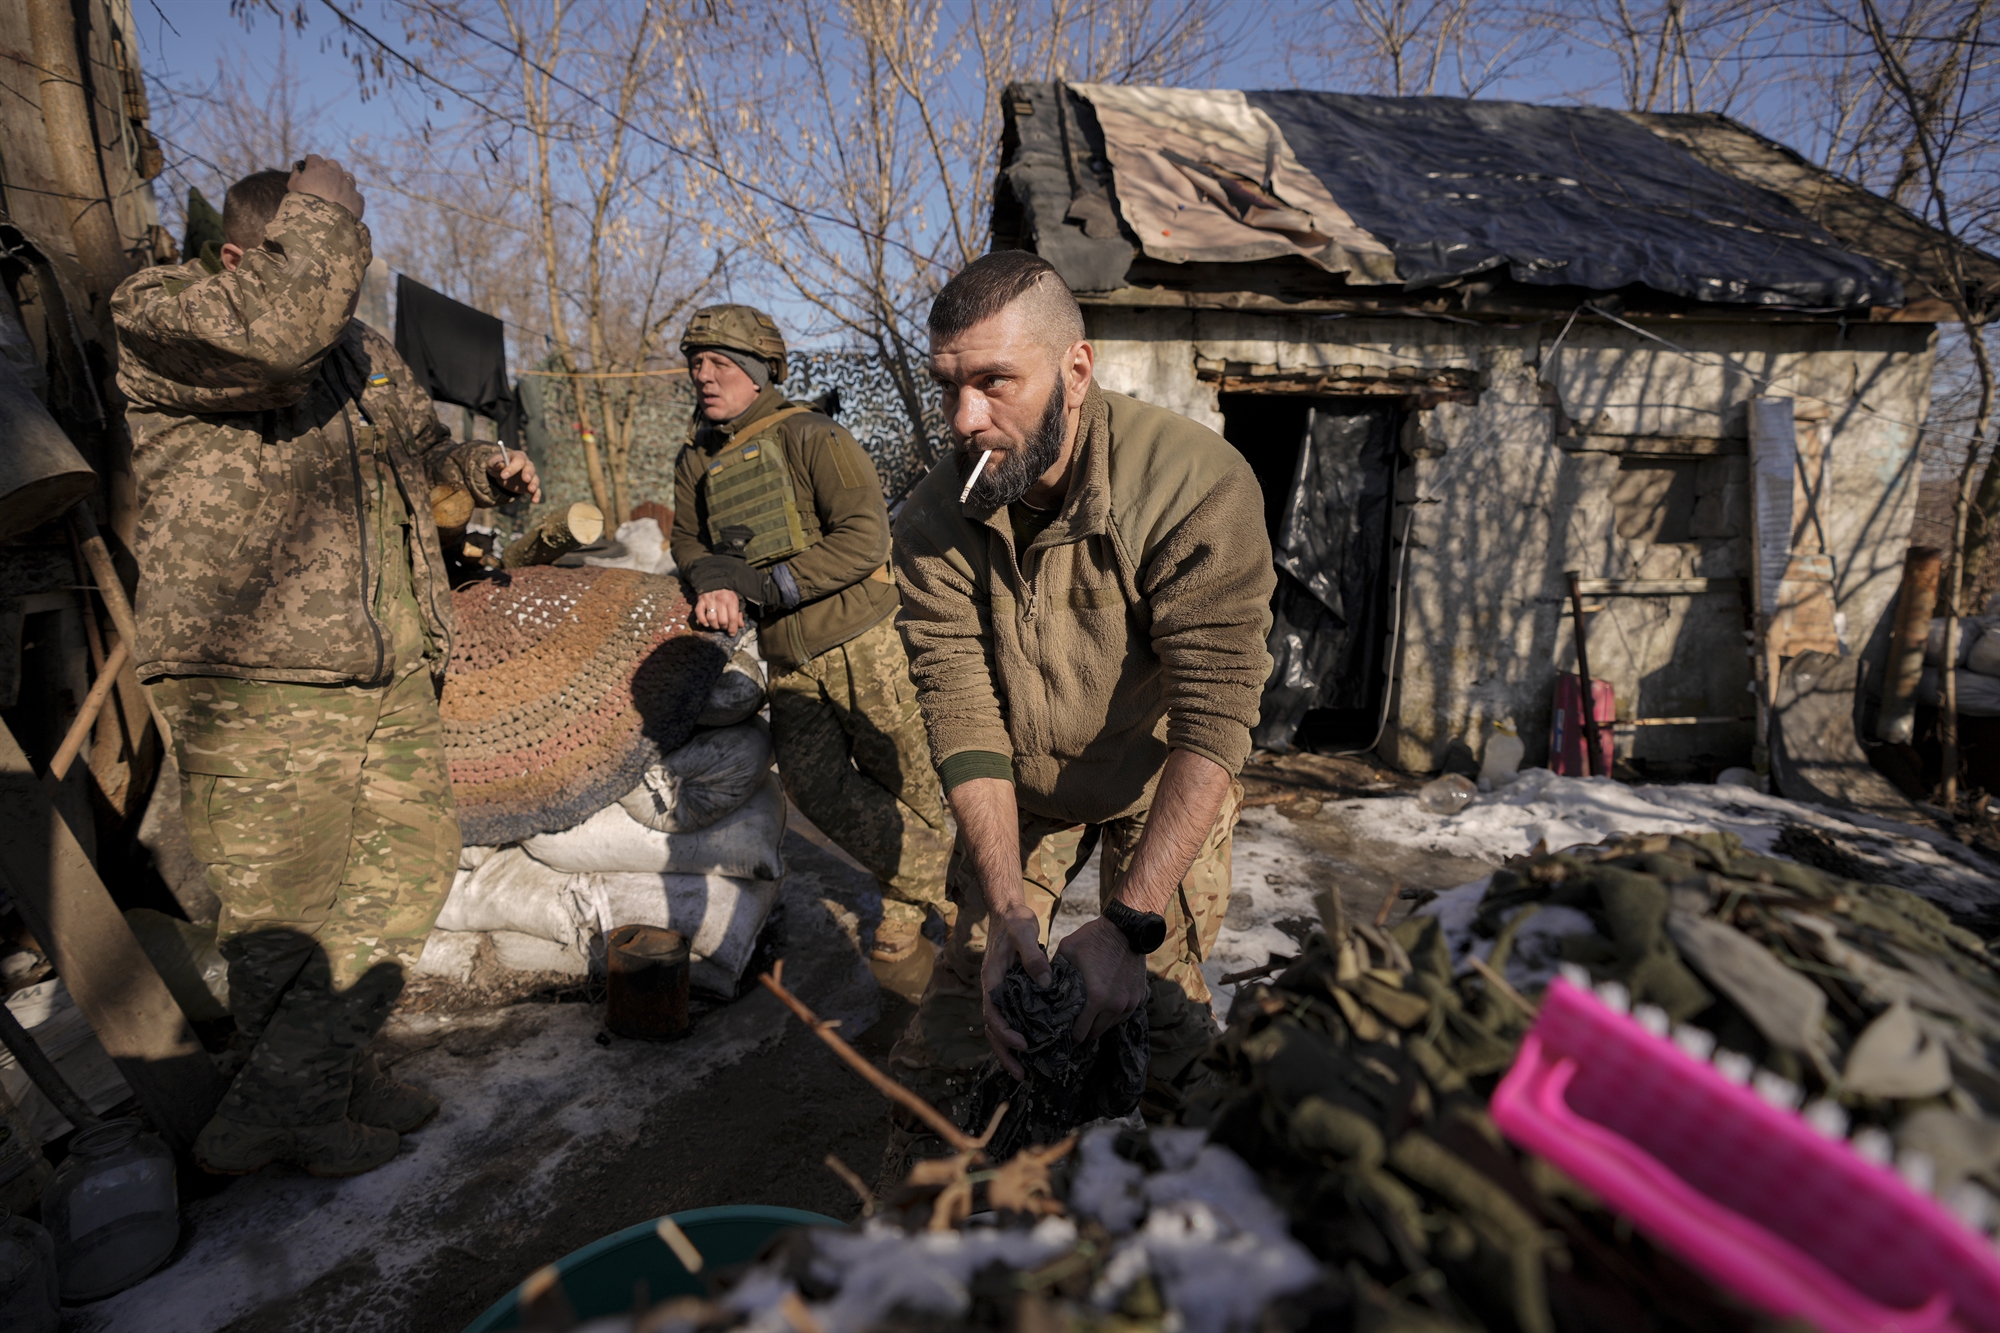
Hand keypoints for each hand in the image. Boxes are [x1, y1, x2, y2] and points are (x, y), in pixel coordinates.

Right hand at [289, 154, 364, 221]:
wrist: (321, 225)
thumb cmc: (302, 205)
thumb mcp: (292, 187)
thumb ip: (295, 173)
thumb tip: (298, 166)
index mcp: (318, 168)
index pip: (314, 158)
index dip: (310, 164)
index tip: (308, 170)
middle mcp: (336, 173)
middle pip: (332, 164)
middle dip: (327, 170)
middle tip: (321, 181)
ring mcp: (349, 186)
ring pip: (347, 176)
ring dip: (341, 181)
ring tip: (334, 192)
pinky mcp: (358, 199)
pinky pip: (355, 194)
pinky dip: (350, 198)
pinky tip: (343, 206)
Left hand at [487, 450, 541, 502]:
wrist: (500, 474)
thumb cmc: (497, 466)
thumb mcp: (493, 464)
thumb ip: (496, 464)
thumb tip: (501, 464)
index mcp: (518, 456)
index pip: (518, 460)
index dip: (512, 467)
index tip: (503, 475)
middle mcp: (526, 465)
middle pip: (530, 468)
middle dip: (528, 473)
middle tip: (525, 479)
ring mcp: (530, 476)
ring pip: (535, 478)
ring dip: (534, 484)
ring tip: (531, 489)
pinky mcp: (530, 486)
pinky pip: (536, 490)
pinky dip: (536, 495)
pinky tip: (534, 500)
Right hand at [693, 589, 743, 633]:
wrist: (714, 580)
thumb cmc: (727, 592)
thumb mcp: (737, 599)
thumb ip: (739, 612)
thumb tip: (740, 625)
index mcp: (731, 600)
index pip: (733, 618)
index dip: (733, 628)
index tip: (732, 634)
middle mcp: (720, 600)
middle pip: (722, 621)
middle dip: (724, 628)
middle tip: (725, 627)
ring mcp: (709, 600)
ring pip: (711, 619)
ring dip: (714, 626)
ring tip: (717, 626)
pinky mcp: (700, 601)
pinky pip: (699, 613)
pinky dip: (702, 621)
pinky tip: (707, 624)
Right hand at [980, 905, 1050, 1078]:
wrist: (1007, 913)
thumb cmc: (1014, 922)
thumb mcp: (1023, 932)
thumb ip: (1033, 956)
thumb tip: (1044, 983)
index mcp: (992, 979)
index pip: (992, 1013)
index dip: (1005, 1032)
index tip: (1023, 1044)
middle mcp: (992, 990)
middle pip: (992, 1029)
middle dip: (1004, 1053)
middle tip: (1021, 1074)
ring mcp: (999, 993)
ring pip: (998, 1028)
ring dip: (1008, 1050)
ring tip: (1024, 1071)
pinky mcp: (1008, 993)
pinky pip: (1009, 1018)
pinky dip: (1016, 1036)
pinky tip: (1031, 1047)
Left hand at [1055, 916, 1147, 1046]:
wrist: (1127, 928)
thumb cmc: (1094, 938)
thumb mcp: (1067, 950)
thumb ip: (1054, 971)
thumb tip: (1041, 987)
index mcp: (1096, 998)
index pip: (1080, 1033)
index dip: (1069, 1035)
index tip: (1062, 1033)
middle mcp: (1115, 1005)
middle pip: (1095, 1034)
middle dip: (1083, 1033)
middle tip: (1072, 1028)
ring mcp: (1129, 1003)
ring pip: (1110, 1026)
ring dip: (1098, 1024)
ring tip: (1087, 1019)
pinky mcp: (1139, 997)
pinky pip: (1123, 1015)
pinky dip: (1113, 1015)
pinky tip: (1103, 1008)